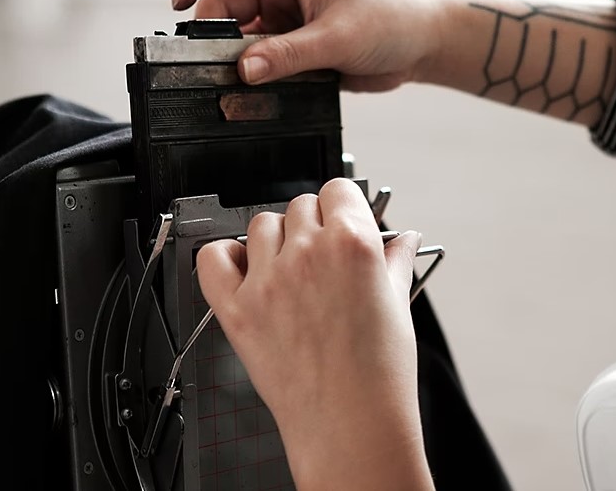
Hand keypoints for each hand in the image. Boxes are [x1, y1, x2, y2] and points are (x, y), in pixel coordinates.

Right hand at [172, 0, 443, 90]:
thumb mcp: (337, 35)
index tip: (178, 1)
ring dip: (237, 64)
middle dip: (213, 36)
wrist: (418, 46)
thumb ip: (289, 54)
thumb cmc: (390, 19)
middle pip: (225, 9)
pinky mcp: (294, 54)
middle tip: (215, 66)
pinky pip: (263, 67)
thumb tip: (245, 70)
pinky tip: (260, 95)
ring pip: (241, 44)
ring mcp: (285, 26)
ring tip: (241, 85)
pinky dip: (257, 81)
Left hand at [196, 178, 433, 490]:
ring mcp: (268, 279)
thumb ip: (395, 260)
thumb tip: (402, 239)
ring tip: (290, 270)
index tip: (341, 219)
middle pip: (300, 205)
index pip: (338, 190)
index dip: (343, 205)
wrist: (350, 425)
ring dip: (276, 239)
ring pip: (262, 225)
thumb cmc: (379, 374)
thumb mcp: (397, 305)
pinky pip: (214, 258)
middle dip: (313, 224)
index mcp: (351, 244)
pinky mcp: (238, 308)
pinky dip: (225, 257)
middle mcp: (307, 253)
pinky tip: (246, 270)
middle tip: (321, 256)